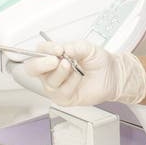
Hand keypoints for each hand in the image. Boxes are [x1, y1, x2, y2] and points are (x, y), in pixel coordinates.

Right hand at [23, 40, 145, 106]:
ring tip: (73, 67)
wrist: (113, 74)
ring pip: (48, 81)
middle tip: (55, 59)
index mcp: (53, 57)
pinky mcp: (64, 98)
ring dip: (61, 73)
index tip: (57, 48)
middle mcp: (51, 71)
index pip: (38, 52)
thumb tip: (60, 49)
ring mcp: (56, 86)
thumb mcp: (86, 48)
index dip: (44, 50)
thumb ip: (72, 47)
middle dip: (41, 64)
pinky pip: (60, 92)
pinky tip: (78, 78)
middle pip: (32, 69)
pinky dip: (70, 84)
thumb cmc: (99, 61)